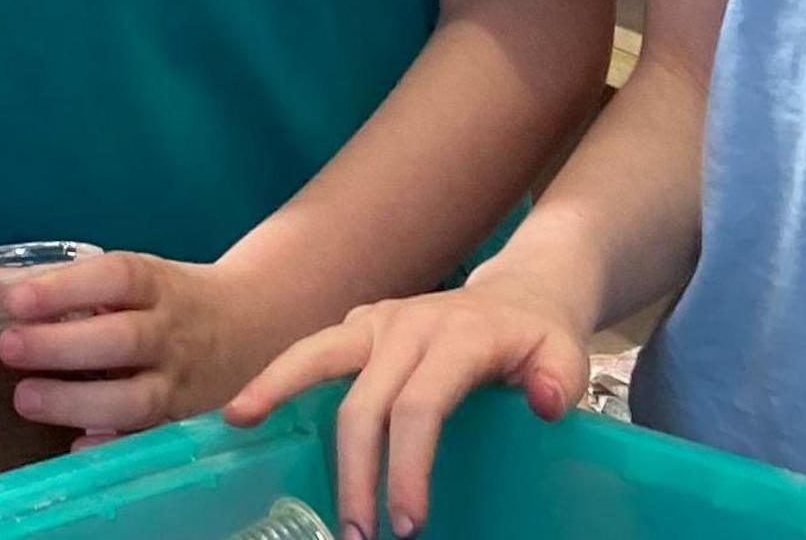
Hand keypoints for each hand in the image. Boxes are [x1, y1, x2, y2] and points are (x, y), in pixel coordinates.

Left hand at [0, 253, 296, 435]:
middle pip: (124, 339)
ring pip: (138, 398)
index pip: (116, 277)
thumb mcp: (124, 278)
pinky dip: (113, 446)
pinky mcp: (182, 424)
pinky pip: (150, 440)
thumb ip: (52, 282)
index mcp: (156, 284)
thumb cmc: (165, 299)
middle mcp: (172, 332)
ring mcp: (181, 382)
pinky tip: (76, 447)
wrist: (251, 326)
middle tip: (9, 348)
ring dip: (79, 402)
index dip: (66, 287)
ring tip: (25, 399)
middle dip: (63, 346)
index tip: (17, 299)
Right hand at [223, 279, 589, 539]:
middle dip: (353, 471)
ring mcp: (377, 321)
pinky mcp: (359, 327)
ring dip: (277, 388)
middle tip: (354, 533)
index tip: (407, 523)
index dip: (408, 467)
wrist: (523, 290)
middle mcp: (407, 324)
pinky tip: (249, 408)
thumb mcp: (566, 352)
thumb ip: (561, 377)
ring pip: (316, 352)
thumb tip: (545, 403)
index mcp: (456, 337)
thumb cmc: (539, 336)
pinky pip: (314, 352)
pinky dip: (278, 376)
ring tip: (239, 421)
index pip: (419, 407)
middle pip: (362, 401)